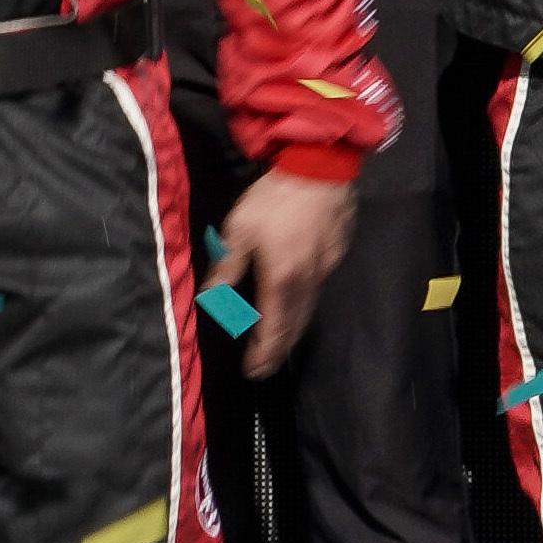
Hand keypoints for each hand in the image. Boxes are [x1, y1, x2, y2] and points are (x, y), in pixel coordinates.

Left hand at [213, 164, 354, 376]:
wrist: (319, 172)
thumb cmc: (274, 200)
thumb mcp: (239, 230)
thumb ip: (226, 266)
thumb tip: (208, 298)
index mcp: (283, 280)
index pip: (273, 328)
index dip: (263, 352)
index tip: (253, 371)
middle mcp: (308, 284)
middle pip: (294, 328)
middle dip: (277, 351)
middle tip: (263, 368)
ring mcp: (325, 273)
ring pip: (307, 314)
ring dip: (290, 334)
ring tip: (274, 347)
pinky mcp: (334, 259)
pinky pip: (316, 296)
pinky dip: (301, 312)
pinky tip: (292, 311)